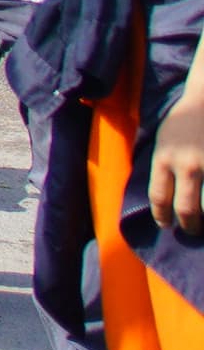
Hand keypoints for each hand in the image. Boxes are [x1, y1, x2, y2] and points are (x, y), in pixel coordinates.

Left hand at [155, 88, 203, 236]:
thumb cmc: (183, 120)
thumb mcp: (163, 140)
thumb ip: (161, 165)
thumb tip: (160, 195)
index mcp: (164, 158)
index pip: (159, 198)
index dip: (162, 217)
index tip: (166, 225)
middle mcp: (187, 165)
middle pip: (186, 209)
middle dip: (188, 225)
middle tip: (190, 229)